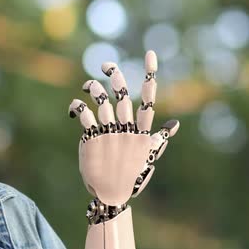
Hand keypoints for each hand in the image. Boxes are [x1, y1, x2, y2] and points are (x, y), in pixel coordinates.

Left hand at [68, 51, 178, 220]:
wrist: (110, 194)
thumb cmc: (130, 176)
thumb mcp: (148, 157)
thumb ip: (159, 139)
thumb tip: (174, 125)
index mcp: (142, 132)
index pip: (148, 98)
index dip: (150, 74)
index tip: (150, 54)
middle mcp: (126, 130)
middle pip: (122, 94)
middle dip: (114, 74)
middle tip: (106, 64)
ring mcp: (109, 133)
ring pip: (102, 100)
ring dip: (92, 87)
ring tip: (88, 85)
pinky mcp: (91, 138)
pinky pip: (85, 114)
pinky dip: (77, 106)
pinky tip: (74, 108)